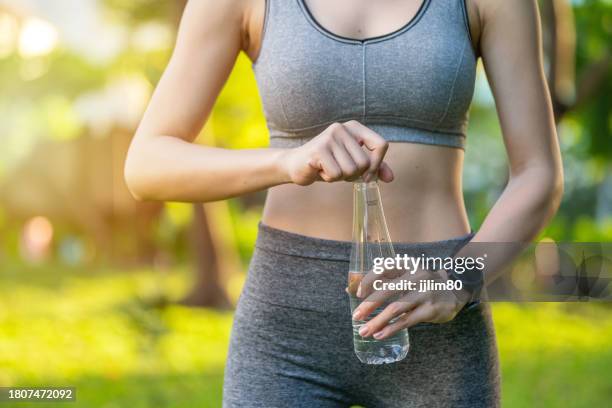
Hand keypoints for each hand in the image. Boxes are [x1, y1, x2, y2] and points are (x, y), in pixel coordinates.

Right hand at [279, 120, 393, 185]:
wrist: (296, 165)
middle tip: (339, 169)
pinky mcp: (318, 150)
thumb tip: (391, 178)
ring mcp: (329, 137)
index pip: (381, 145)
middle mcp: (342, 128)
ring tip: (328, 168)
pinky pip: (336, 174)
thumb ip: (373, 168)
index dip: (376, 164)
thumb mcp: (353, 163)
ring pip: (351, 170)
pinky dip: (329, 178)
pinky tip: (320, 170)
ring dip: (340, 177)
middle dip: (354, 174)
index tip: (366, 173)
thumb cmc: (328, 163)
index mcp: (354, 127)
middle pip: (366, 162)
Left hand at [351, 268, 470, 339]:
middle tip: (355, 316)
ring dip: (377, 321)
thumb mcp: (404, 276)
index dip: (368, 280)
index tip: (358, 295)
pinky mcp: (431, 309)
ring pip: (396, 308)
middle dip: (369, 305)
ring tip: (364, 331)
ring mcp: (425, 292)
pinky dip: (391, 328)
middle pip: (388, 290)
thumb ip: (380, 280)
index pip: (384, 268)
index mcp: (407, 264)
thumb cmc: (421, 284)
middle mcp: (417, 276)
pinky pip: (407, 320)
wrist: (455, 291)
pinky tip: (380, 334)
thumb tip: (348, 289)